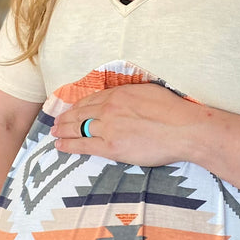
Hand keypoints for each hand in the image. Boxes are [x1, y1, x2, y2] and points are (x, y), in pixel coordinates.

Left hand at [52, 81, 200, 167]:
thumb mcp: (150, 92)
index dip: (78, 106)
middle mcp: (109, 107)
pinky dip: (69, 145)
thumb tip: (127, 99)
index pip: (92, 99)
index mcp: (119, 93)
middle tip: (56, 122)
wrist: (184, 129)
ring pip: (78, 128)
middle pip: (80, 112)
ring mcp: (108, 127)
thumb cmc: (174, 112)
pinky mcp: (111, 147)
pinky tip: (60, 145)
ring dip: (63, 130)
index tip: (72, 109)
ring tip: (54, 134)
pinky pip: (84, 145)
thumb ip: (133, 95)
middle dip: (65, 118)